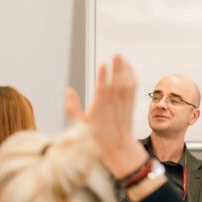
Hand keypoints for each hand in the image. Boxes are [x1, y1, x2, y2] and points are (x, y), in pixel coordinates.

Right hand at [81, 55, 149, 178]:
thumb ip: (72, 107)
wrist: (118, 147)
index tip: (102, 64)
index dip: (103, 76)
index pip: (102, 89)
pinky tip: (129, 69)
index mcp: (100, 108)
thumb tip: (68, 90)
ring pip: (126, 83)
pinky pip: (133, 88)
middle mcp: (114, 104)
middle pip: (117, 83)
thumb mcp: (80, 124)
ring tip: (122, 58)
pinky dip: (132, 77)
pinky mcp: (131, 105)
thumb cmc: (96, 136)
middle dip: (117, 68)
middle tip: (117, 54)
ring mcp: (124, 104)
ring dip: (125, 70)